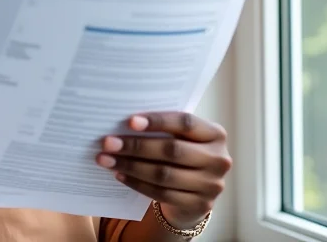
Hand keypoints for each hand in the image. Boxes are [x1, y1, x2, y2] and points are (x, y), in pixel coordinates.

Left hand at [97, 112, 231, 228]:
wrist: (197, 188)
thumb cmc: (183, 150)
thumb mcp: (182, 135)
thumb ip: (164, 127)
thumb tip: (125, 121)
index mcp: (215, 134)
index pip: (186, 122)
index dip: (158, 121)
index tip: (130, 121)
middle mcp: (219, 159)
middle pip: (172, 150)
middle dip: (136, 146)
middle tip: (108, 142)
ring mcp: (211, 185)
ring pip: (164, 174)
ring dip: (131, 166)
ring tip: (107, 159)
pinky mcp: (200, 205)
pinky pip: (162, 194)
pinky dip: (137, 183)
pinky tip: (120, 175)